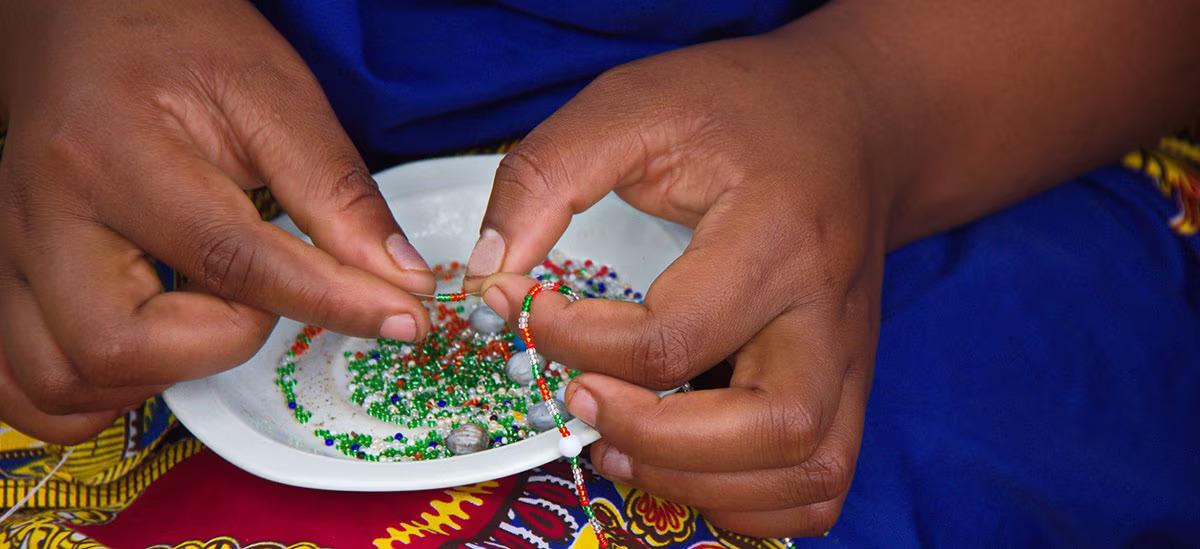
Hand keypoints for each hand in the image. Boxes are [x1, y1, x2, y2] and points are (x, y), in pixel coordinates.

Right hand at [0, 0, 433, 443]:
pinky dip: (93, 394)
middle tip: (262, 298)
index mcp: (115, 152)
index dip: (333, 302)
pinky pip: (28, 386)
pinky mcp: (7, 277)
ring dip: (159, 379)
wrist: (85, 13)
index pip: (232, 260)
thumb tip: (401, 281)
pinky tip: (155, 349)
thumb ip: (336, 191)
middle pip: (119, 345)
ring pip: (64, 383)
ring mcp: (13, 252)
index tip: (405, 319)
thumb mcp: (273, 93)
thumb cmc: (180, 41)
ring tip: (208, 319)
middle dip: (221, 345)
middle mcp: (46, 213)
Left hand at [469, 30, 888, 536]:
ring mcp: (849, 356)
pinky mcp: (850, 383)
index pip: (677, 333)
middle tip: (578, 402)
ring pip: (806, 473)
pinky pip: (821, 483)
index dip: (579, 342)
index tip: (530, 310)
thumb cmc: (740, 108)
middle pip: (770, 427)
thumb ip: (547, 175)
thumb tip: (490, 273)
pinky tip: (684, 467)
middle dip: (654, 439)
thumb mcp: (633, 104)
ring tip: (619, 448)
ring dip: (702, 484)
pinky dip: (752, 504)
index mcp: (777, 232)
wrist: (854, 119)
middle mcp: (827, 310)